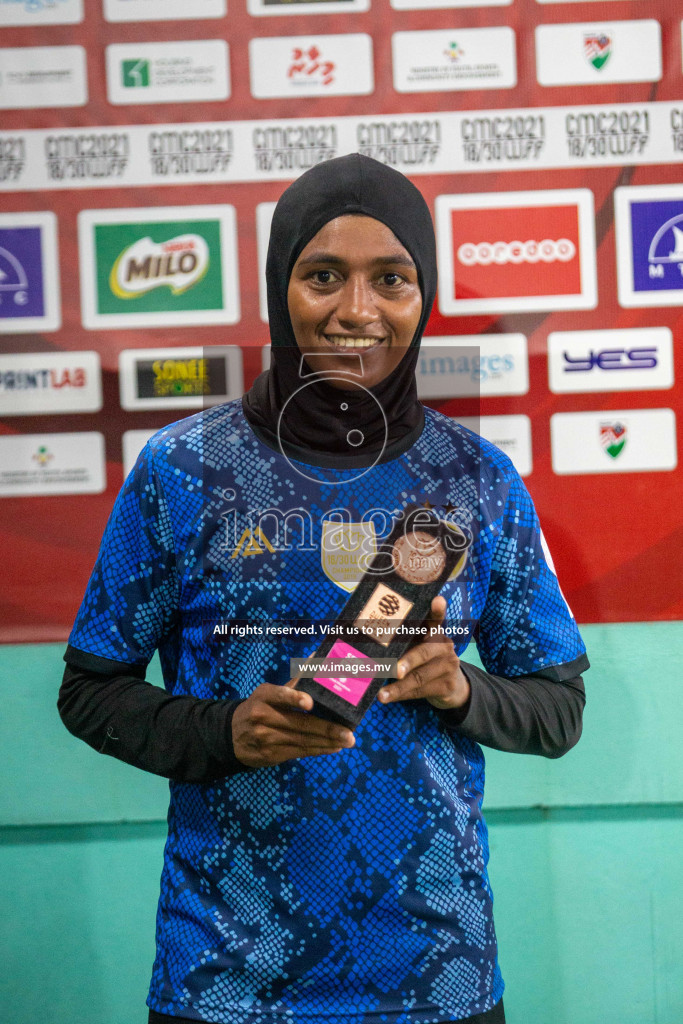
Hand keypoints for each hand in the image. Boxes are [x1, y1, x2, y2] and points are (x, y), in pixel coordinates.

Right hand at [232, 679, 354, 767]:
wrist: (232, 735)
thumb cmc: (259, 708)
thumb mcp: (270, 693)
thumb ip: (294, 682)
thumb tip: (316, 657)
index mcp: (264, 696)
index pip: (278, 695)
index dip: (293, 698)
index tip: (310, 702)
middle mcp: (263, 716)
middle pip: (299, 723)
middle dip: (326, 729)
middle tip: (348, 732)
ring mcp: (266, 738)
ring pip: (302, 740)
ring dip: (328, 742)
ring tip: (347, 740)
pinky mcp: (270, 754)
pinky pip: (299, 752)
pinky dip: (319, 749)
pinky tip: (333, 747)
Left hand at [377, 597, 469, 710]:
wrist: (453, 686)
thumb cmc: (425, 661)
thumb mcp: (418, 646)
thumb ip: (402, 641)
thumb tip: (370, 643)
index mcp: (434, 632)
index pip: (436, 619)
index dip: (436, 610)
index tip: (437, 600)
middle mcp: (444, 646)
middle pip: (423, 653)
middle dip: (408, 662)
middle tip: (395, 671)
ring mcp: (448, 666)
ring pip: (419, 677)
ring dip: (398, 687)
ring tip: (381, 695)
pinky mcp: (447, 685)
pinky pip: (420, 691)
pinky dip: (402, 695)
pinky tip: (389, 698)